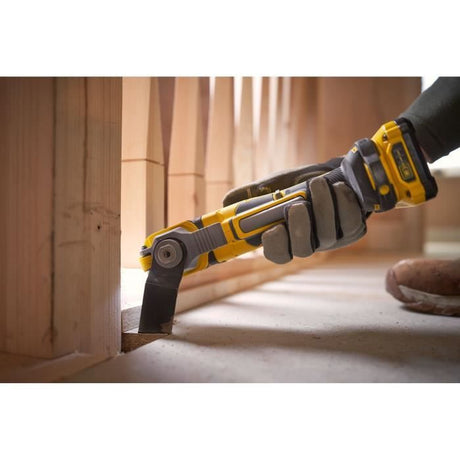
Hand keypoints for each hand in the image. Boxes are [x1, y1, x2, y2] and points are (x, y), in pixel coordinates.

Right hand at [223, 158, 366, 263]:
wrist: (340, 172)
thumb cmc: (304, 182)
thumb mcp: (276, 185)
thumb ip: (253, 194)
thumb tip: (226, 202)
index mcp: (288, 235)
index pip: (278, 253)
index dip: (274, 247)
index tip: (271, 230)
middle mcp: (309, 242)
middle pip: (302, 250)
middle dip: (299, 228)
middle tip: (297, 205)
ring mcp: (332, 238)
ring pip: (326, 234)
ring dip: (322, 206)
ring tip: (318, 183)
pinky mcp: (353, 230)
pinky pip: (349, 223)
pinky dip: (343, 204)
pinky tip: (338, 188)